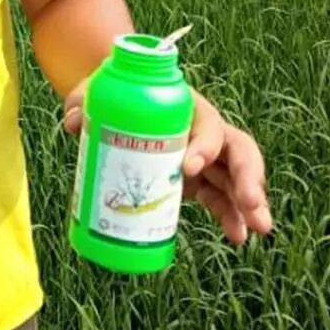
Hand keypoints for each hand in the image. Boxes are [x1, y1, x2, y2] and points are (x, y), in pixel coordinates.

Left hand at [63, 81, 272, 244]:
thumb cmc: (109, 95)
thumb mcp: (93, 92)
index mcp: (185, 106)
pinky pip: (221, 198)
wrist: (115, 105)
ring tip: (255, 230)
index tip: (189, 167)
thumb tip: (74, 124)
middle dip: (247, 177)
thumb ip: (82, 103)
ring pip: (236, 176)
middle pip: (237, 150)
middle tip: (250, 203)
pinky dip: (230, 216)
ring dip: (248, 203)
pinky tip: (237, 237)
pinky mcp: (198, 179)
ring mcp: (204, 156)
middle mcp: (202, 130)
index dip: (204, 145)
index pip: (207, 123)